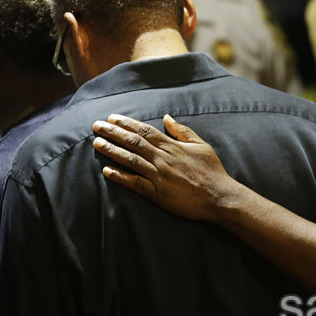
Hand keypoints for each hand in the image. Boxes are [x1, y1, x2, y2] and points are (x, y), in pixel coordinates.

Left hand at [91, 113, 237, 222]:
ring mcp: (159, 176)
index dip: (126, 123)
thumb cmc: (212, 171)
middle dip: (113, 132)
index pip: (144, 130)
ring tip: (97, 143)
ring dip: (112, 151)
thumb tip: (167, 117)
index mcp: (172, 146)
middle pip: (133, 142)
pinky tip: (107, 171)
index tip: (112, 118)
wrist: (220, 197)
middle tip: (96, 126)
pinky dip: (120, 177)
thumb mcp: (201, 145)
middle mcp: (163, 159)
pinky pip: (135, 183)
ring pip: (131, 160)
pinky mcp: (158, 194)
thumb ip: (182, 131)